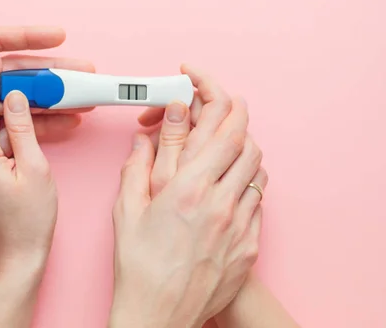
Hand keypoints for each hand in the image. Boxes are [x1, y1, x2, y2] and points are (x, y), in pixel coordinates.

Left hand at [0, 4, 92, 220]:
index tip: (59, 37)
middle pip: (19, 72)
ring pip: (24, 100)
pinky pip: (21, 127)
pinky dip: (45, 125)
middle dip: (53, 71)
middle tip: (84, 72)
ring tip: (84, 98)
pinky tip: (67, 123)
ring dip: (54, 98)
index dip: (29, 37)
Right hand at [109, 65, 265, 327]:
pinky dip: (245, 184)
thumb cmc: (138, 264)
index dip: (216, 95)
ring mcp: (241, 224)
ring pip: (258, 169)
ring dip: (241, 150)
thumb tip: (148, 133)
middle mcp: (223, 202)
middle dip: (234, 116)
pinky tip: (224, 190)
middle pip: (248, 141)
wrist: (160, 314)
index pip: (222, 127)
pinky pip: (258, 201)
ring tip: (218, 150)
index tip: (199, 81)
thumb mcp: (127, 208)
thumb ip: (139, 163)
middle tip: (214, 110)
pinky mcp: (250, 245)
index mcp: (190, 188)